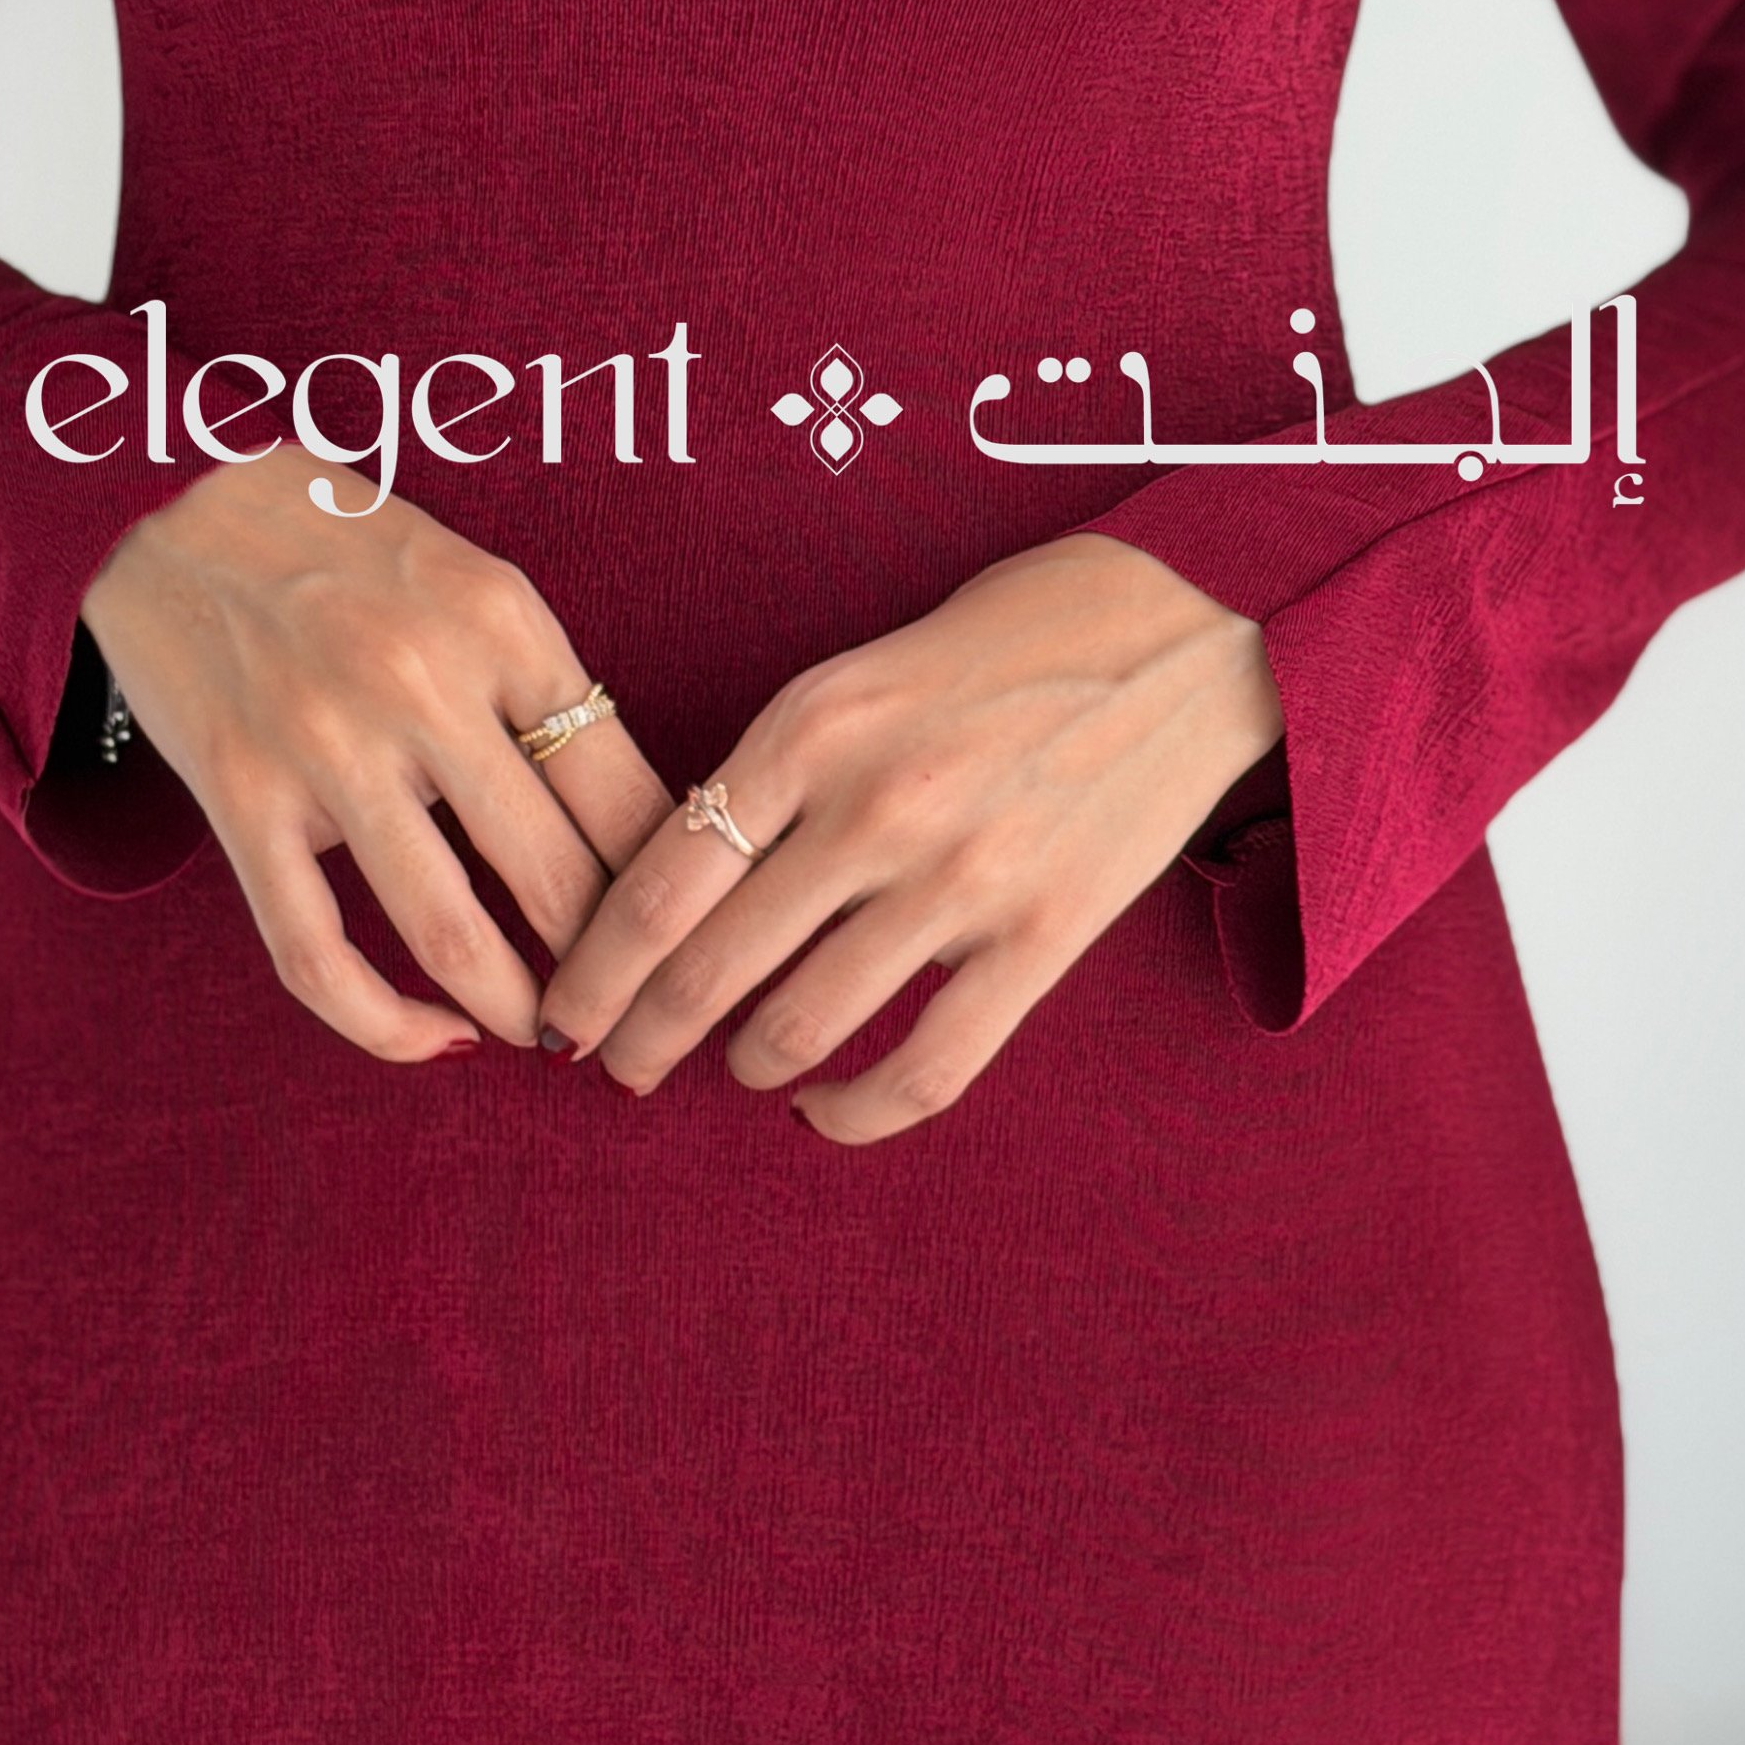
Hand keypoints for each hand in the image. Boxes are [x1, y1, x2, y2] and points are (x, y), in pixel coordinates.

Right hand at [80, 442, 674, 1059]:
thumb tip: (629, 823)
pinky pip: (316, 954)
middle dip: (612, 970)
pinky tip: (432, 1037)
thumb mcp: (472, 580)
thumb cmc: (345, 547)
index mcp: (504, 624)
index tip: (688, 933)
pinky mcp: (242, 800)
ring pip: (451, 933)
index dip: (672, 888)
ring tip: (550, 1035)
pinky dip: (384, 1024)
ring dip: (518, 1011)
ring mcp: (327, 749)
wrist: (171, 501)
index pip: (628, 792)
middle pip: (558, 875)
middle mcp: (423, 685)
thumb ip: (540, 687)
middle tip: (634, 1009)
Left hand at [539, 535, 1284, 1140]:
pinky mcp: (1042, 936)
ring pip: (800, 1026)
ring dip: (745, 1067)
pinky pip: (925, 1066)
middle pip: (708, 968)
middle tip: (613, 1066)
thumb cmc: (1005, 640)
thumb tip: (682, 885)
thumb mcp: (859, 674)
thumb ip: (774, 771)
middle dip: (639, 1037)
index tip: (563, 1009)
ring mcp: (962, 878)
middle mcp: (873, 807)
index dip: (594, 969)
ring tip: (733, 1069)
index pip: (660, 882)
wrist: (1181, 631)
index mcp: (810, 728)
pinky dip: (854, 1112)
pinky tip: (824, 1110)